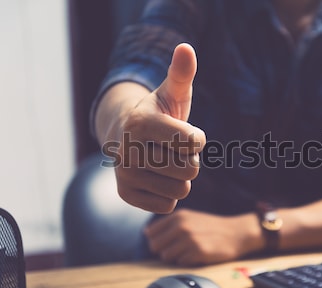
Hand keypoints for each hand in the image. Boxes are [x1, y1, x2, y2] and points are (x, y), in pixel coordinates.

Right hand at [101, 44, 205, 212]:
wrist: (126, 135)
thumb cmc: (159, 114)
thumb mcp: (172, 92)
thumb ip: (182, 73)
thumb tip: (186, 48)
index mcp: (142, 123)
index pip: (194, 142)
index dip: (196, 138)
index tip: (183, 131)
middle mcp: (128, 150)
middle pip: (190, 169)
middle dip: (190, 160)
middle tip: (174, 149)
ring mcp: (125, 174)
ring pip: (182, 190)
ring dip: (180, 177)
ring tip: (166, 162)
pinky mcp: (126, 195)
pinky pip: (168, 205)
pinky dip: (169, 193)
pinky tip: (157, 177)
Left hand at [144, 208, 263, 265]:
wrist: (236, 233)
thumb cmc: (210, 227)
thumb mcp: (189, 217)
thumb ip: (168, 224)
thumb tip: (147, 234)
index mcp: (178, 216)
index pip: (150, 233)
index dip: (156, 239)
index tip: (167, 241)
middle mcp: (182, 226)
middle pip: (155, 245)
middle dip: (163, 249)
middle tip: (177, 248)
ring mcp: (189, 239)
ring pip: (166, 256)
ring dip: (174, 256)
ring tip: (187, 251)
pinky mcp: (198, 252)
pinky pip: (180, 262)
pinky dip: (186, 261)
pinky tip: (196, 255)